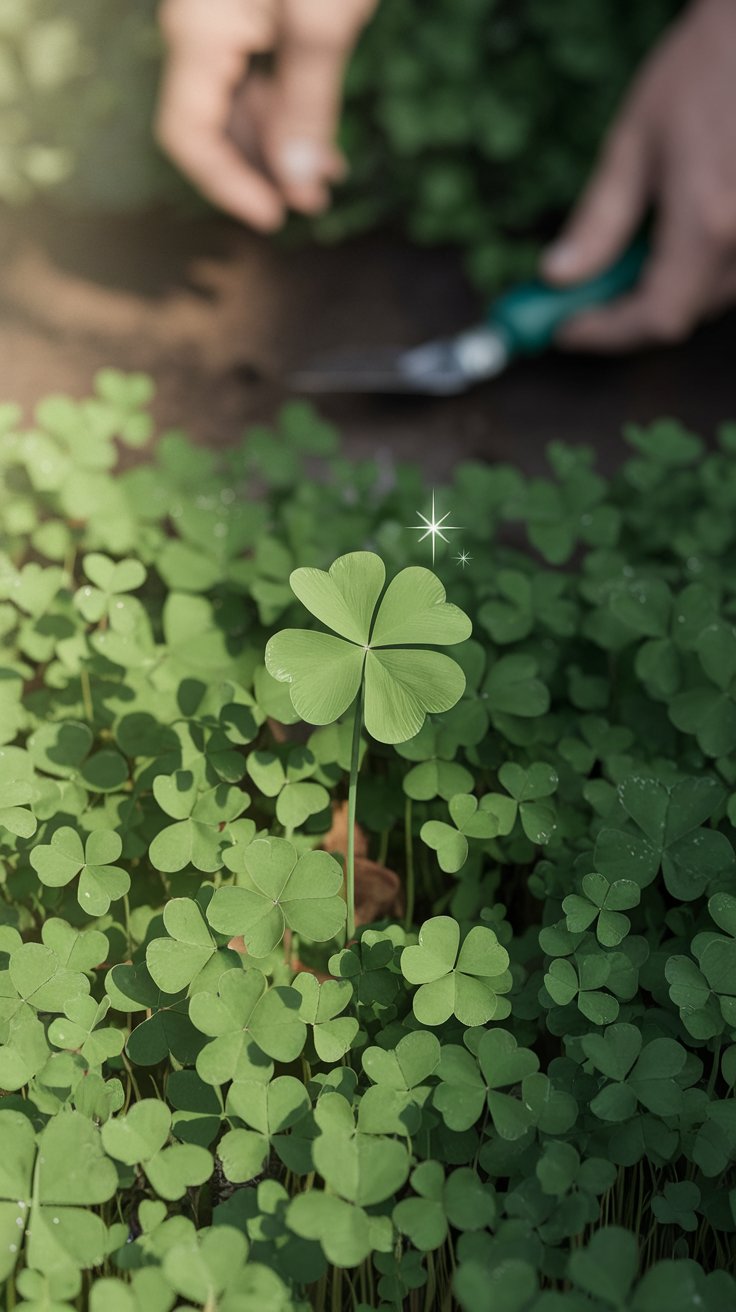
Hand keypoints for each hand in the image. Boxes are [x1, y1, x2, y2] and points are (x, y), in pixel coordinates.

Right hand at [156, 0, 375, 230]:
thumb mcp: (324, 21)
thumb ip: (307, 104)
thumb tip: (297, 184)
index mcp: (198, 31)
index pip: (188, 134)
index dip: (226, 186)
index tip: (273, 218)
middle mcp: (196, 28)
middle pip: (211, 127)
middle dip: (263, 172)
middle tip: (315, 202)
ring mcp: (217, 18)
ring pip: (236, 107)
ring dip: (281, 149)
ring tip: (329, 175)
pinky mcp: (243, 11)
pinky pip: (252, 78)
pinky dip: (286, 114)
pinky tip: (322, 142)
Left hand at [542, 0, 735, 349]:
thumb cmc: (705, 69)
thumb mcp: (636, 144)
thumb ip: (598, 221)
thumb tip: (558, 276)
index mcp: (707, 223)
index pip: (656, 318)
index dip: (607, 334)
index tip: (568, 330)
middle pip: (686, 314)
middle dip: (630, 313)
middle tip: (586, 296)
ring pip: (713, 297)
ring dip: (668, 289)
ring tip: (635, 249)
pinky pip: (735, 271)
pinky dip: (701, 267)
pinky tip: (681, 230)